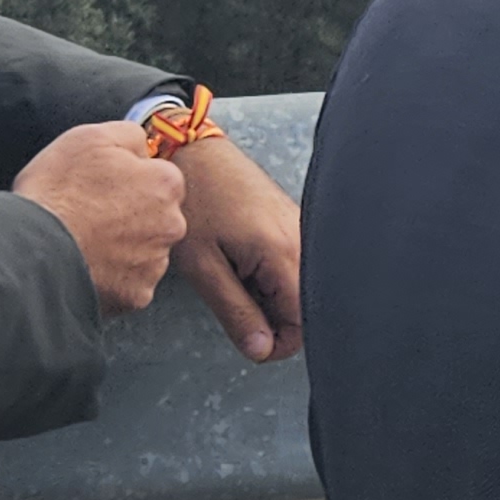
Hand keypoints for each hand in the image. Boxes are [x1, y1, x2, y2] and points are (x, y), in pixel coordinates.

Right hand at [15, 122, 188, 315]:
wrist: (31, 248)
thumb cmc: (58, 190)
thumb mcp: (91, 138)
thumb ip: (129, 136)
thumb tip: (145, 147)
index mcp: (166, 184)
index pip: (159, 177)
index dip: (129, 179)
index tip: (103, 186)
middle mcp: (172, 226)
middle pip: (157, 217)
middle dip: (132, 215)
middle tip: (92, 214)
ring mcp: (155, 264)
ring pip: (145, 251)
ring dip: (123, 247)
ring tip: (86, 241)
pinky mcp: (135, 296)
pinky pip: (128, 283)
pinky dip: (112, 277)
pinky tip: (87, 265)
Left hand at [167, 132, 303, 362]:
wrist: (193, 149)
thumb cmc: (193, 200)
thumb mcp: (203, 267)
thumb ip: (236, 312)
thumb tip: (260, 350)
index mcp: (283, 253)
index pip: (303, 323)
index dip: (276, 343)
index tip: (247, 339)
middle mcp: (302, 240)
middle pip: (306, 307)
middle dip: (271, 319)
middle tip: (231, 301)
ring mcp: (301, 229)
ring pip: (300, 288)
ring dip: (270, 296)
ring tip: (233, 275)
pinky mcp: (294, 222)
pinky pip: (294, 265)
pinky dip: (270, 276)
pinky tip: (242, 260)